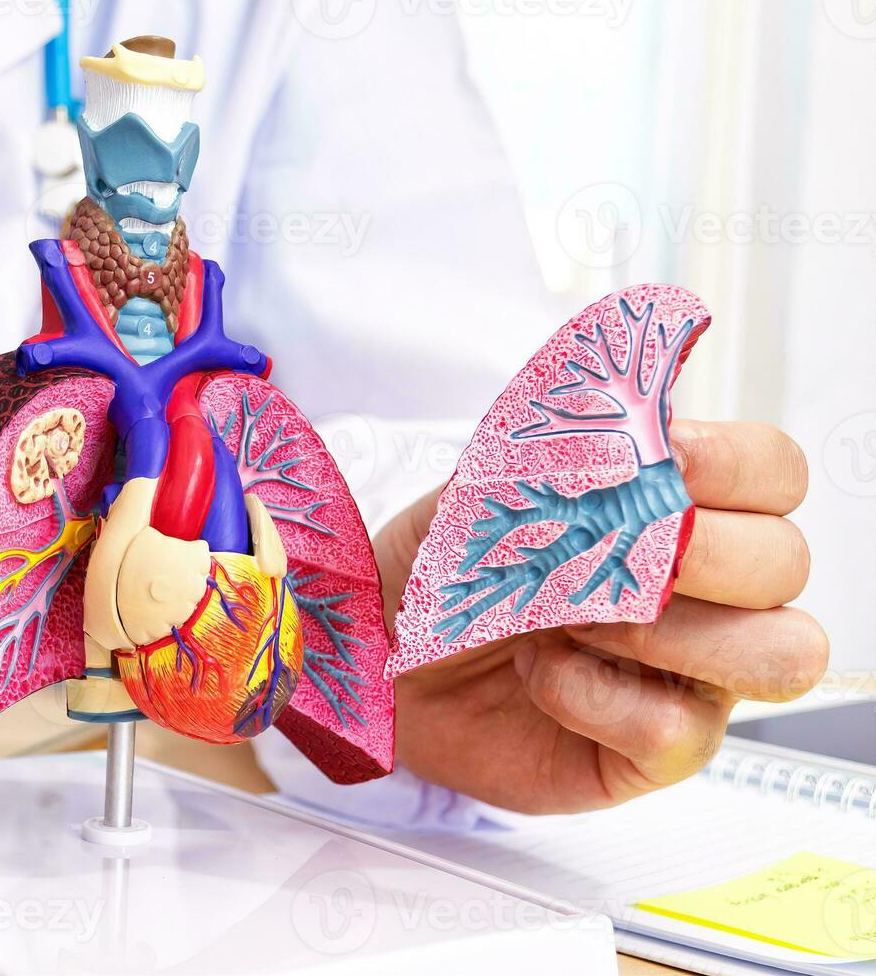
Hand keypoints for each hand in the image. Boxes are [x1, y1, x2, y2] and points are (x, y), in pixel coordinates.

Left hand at [379, 420, 826, 813]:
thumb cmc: (448, 568)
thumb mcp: (489, 491)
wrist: (382, 651)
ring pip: (779, 655)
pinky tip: (541, 673)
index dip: (737, 464)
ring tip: (579, 618)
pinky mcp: (656, 749)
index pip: (775, 475)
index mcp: (686, 513)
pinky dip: (597, 696)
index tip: (666, 459)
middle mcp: (711, 595)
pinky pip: (679, 729)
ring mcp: (693, 674)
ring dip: (677, 630)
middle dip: (704, 552)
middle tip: (613, 551)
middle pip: (787, 563)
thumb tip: (627, 420)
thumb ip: (563, 454)